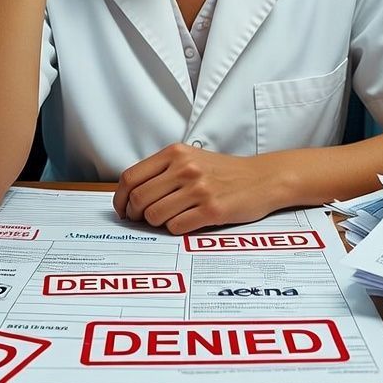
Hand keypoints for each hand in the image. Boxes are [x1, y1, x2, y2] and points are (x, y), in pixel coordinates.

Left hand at [113, 144, 273, 234]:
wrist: (262, 178)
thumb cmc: (224, 172)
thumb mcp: (191, 158)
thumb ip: (163, 171)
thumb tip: (130, 195)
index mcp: (176, 153)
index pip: (131, 177)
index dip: (119, 198)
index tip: (122, 209)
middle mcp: (185, 168)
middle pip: (139, 199)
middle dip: (135, 214)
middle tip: (141, 219)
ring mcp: (199, 189)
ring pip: (154, 216)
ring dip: (156, 224)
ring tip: (168, 219)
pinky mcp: (212, 210)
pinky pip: (176, 227)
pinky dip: (175, 229)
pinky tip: (186, 222)